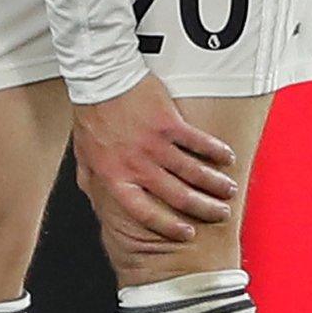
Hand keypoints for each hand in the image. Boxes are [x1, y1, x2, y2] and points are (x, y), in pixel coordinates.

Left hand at [71, 74, 237, 243]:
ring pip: (194, 173)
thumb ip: (92, 180)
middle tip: (219, 213)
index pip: (145, 213)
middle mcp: (137, 165)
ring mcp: (154, 145)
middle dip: (204, 209)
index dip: (169, 226)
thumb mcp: (83, 155)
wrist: (99, 80)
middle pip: (178, 197)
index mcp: (115, 176)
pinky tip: (227, 157)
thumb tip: (97, 200)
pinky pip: (199, 143)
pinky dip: (216, 152)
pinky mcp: (169, 124)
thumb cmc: (90, 115)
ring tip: (228, 190)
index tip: (187, 232)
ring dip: (215, 184)